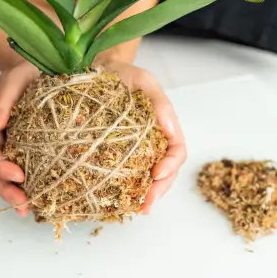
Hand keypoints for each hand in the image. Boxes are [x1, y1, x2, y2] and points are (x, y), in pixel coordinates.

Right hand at [0, 61, 39, 216]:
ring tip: (29, 210)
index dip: (0, 167)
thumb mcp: (15, 78)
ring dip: (16, 194)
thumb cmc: (27, 69)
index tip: (18, 176)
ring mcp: (15, 143)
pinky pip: (28, 167)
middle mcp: (2, 137)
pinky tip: (41, 197)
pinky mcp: (32, 147)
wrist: (44, 65)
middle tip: (23, 205)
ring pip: (9, 174)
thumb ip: (3, 100)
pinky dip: (32, 184)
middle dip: (6, 190)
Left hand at [95, 59, 186, 214]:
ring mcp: (136, 147)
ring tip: (135, 208)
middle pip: (165, 171)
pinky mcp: (116, 150)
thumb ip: (159, 102)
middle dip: (159, 190)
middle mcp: (154, 140)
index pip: (177, 152)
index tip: (156, 175)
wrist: (99, 69)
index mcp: (165, 125)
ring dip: (143, 194)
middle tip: (146, 205)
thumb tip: (172, 129)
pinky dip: (123, 186)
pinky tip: (116, 198)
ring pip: (146, 176)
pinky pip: (124, 171)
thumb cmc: (125, 73)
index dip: (170, 166)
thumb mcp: (144, 80)